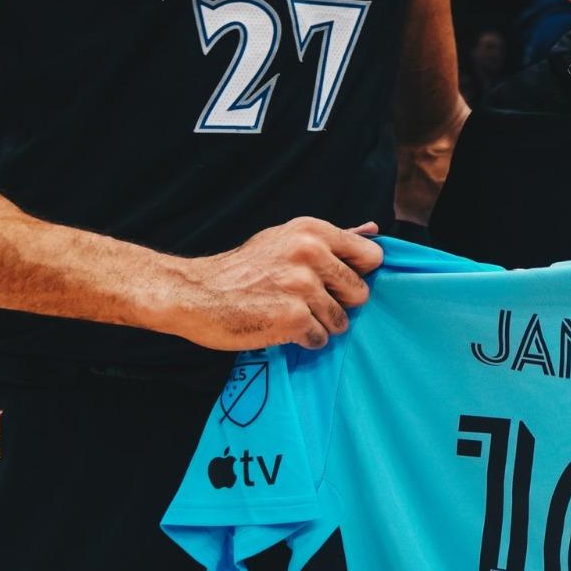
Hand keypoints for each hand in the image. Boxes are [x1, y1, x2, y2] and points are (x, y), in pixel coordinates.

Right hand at [163, 217, 383, 351]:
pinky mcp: (293, 318)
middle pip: (359, 293)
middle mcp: (310, 253)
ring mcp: (302, 286)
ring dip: (319, 324)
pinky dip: (303, 340)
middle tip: (306, 301)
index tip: (336, 282)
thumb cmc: (242, 269)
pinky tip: (280, 328)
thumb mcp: (284, 239)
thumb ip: (333, 237)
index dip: (356, 274)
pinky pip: (320, 339)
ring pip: (340, 321)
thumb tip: (374, 230)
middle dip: (338, 303)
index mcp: (312, 231)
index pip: (371, 256)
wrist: (195, 293)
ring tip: (288, 314)